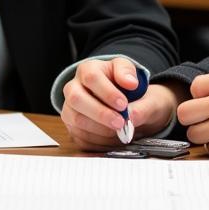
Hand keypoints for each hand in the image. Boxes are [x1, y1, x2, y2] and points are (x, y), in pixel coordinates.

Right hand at [60, 61, 177, 149]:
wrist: (127, 105)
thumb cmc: (129, 90)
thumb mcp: (138, 82)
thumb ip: (138, 96)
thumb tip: (132, 112)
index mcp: (89, 69)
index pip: (92, 77)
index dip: (107, 92)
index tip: (123, 104)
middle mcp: (74, 86)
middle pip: (76, 98)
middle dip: (100, 113)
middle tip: (121, 123)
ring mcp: (70, 107)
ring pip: (76, 119)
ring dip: (100, 129)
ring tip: (119, 131)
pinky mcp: (72, 126)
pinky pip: (79, 136)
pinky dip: (97, 140)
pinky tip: (113, 138)